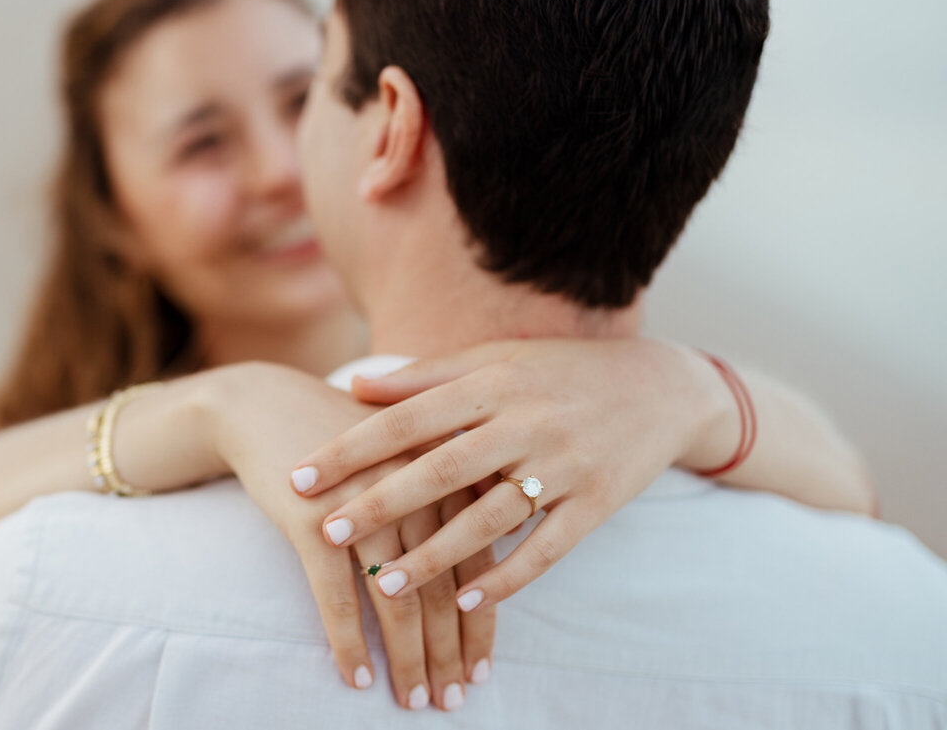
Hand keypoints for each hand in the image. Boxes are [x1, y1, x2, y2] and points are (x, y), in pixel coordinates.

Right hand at [202, 362, 495, 709]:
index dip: (480, 623)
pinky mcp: (314, 520)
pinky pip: (337, 596)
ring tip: (412, 701)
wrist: (266, 405)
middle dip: (447, 653)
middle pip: (441, 589)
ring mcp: (364, 505)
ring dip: (406, 659)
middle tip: (451, 702)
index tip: (481, 671)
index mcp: (444, 473)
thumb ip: (453, 496)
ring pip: (396, 600)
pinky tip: (356, 677)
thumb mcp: (408, 455)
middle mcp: (414, 489)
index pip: (476, 563)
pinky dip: (348, 642)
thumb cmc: (345, 439)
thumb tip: (497, 556)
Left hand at [289, 339, 730, 612]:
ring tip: (382, 586)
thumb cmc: (561, 371)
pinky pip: (546, 549)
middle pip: (440, 469)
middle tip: (325, 534)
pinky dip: (505, 577)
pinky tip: (463, 601)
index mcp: (493, 381)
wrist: (663, 387)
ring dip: (433, 556)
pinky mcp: (596, 503)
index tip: (299, 477)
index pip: (406, 418)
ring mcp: (565, 464)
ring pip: (488, 518)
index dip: (350, 449)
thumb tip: (355, 386)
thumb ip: (426, 376)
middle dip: (378, 505)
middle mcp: (527, 421)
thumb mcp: (496, 359)